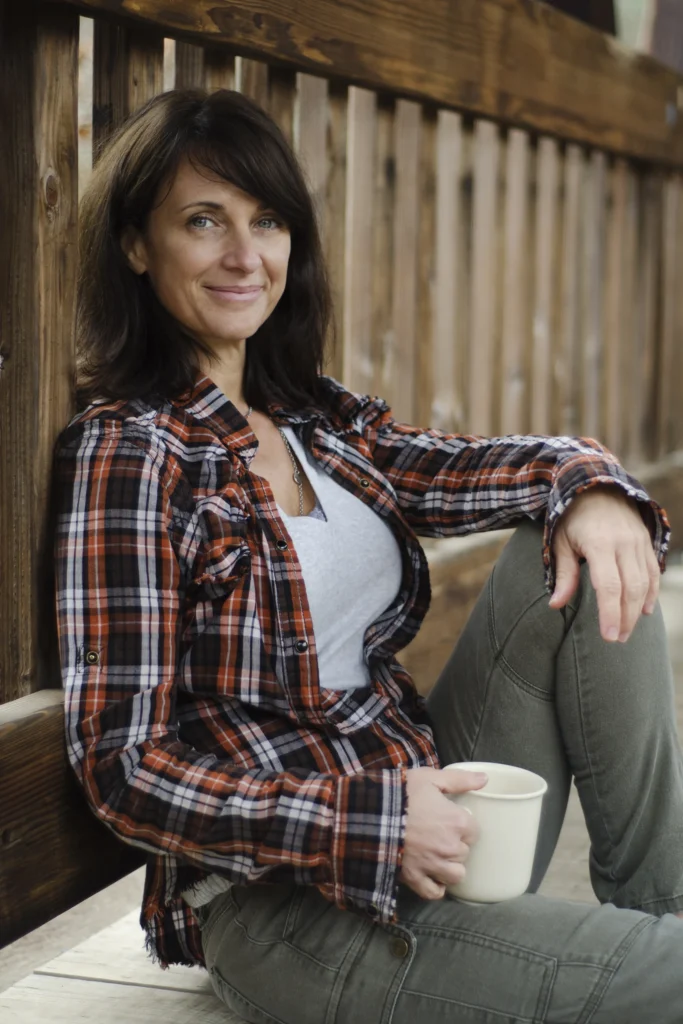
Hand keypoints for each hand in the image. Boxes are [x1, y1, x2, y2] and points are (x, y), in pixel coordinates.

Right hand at [399, 767, 485, 899]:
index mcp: (457, 822)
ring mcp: (433, 865)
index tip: (450, 820)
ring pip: (456, 875)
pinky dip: (435, 886)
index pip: (474, 832)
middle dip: (455, 845)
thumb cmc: (401, 792)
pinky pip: (435, 892)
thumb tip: (484, 779)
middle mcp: (450, 847)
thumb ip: (459, 779)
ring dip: (449, 867)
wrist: (370, 812)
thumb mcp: (429, 778)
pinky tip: (431, 875)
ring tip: (438, 856)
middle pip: (464, 853)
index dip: (462, 826)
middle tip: (439, 835)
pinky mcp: (415, 878)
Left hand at [549, 486, 659, 642]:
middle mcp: (623, 543)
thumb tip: (555, 605)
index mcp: (599, 543)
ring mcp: (638, 541)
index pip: (609, 586)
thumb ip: (563, 574)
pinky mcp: (646, 541)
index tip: (609, 637)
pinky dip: (651, 592)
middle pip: (630, 589)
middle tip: (616, 639)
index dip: (610, 614)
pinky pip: (653, 571)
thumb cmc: (571, 517)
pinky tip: (644, 610)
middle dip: (625, 618)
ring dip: (637, 610)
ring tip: (626, 631)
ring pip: (645, 583)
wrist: (596, 485)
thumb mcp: (560, 541)